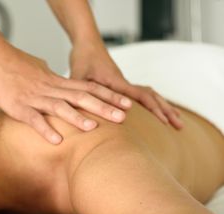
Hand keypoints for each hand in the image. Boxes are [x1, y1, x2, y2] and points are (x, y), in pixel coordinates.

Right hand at [0, 45, 131, 143]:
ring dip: (77, 117)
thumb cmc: (13, 63)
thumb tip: (57, 78)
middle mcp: (49, 89)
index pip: (88, 88)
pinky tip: (57, 140)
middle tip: (123, 117)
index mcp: (56, 81)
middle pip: (81, 97)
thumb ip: (50, 76)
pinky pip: (34, 119)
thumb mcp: (38, 67)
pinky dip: (46, 129)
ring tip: (94, 127)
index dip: (108, 95)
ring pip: (59, 107)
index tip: (126, 103)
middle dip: (103, 107)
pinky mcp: (18, 107)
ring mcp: (34, 98)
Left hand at [69, 43, 183, 128]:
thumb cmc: (82, 58)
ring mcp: (125, 85)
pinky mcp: (122, 86)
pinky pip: (142, 96)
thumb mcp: (78, 77)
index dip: (153, 110)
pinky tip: (157, 113)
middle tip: (179, 127)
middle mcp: (125, 83)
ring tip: (176, 122)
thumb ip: (81, 94)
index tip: (163, 123)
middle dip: (166, 112)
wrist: (87, 43)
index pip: (141, 96)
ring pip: (150, 96)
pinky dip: (152, 104)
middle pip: (152, 97)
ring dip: (163, 108)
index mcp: (118, 82)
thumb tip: (78, 113)